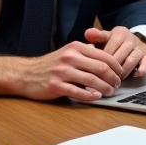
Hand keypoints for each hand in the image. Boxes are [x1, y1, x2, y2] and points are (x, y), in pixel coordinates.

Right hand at [1, 42, 125, 99]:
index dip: (116, 67)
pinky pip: (77, 91)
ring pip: (91, 80)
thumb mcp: (68, 52)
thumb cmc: (50, 65)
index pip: (104, 56)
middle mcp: (69, 57)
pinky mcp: (55, 85)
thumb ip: (86, 53)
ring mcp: (62, 72)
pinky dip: (90, 95)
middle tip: (117, 85)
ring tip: (109, 92)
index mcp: (75, 47)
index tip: (121, 74)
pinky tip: (96, 97)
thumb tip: (108, 57)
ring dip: (105, 88)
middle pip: (101, 68)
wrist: (25, 74)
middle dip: (113, 78)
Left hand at [85, 26, 145, 79]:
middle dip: (112, 67)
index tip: (96, 68)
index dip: (103, 58)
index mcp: (120, 33)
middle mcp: (131, 39)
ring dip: (124, 71)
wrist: (137, 41)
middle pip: (121, 54)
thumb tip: (88, 33)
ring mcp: (140, 48)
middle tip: (105, 78)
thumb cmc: (117, 42)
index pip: (111, 46)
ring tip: (117, 80)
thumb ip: (97, 36)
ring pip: (132, 60)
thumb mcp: (108, 37)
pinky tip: (138, 74)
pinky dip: (143, 68)